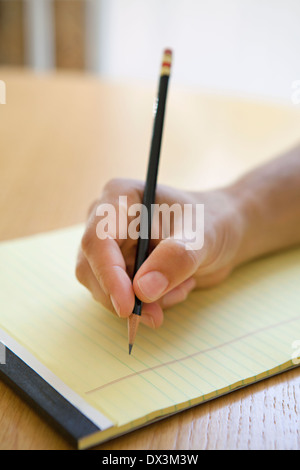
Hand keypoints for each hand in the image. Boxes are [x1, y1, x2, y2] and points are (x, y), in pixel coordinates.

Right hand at [75, 178, 244, 328]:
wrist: (222, 233)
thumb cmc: (212, 222)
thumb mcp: (201, 236)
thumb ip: (175, 259)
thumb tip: (142, 291)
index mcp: (120, 198)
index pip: (98, 239)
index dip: (108, 274)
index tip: (128, 306)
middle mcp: (107, 221)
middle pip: (91, 268)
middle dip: (124, 296)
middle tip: (156, 315)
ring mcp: (111, 246)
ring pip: (104, 288)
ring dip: (142, 302)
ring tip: (181, 286)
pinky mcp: (119, 268)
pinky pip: (121, 298)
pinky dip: (149, 303)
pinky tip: (177, 287)